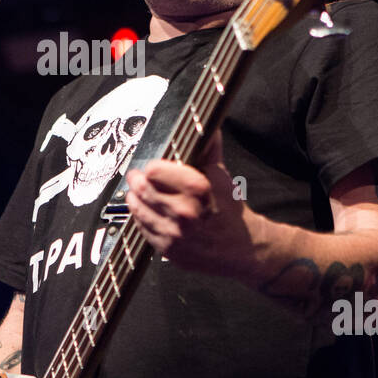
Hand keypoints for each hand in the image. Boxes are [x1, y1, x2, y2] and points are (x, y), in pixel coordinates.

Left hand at [124, 129, 262, 279]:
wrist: (242, 249)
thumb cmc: (230, 211)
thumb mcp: (222, 177)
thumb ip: (209, 151)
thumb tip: (207, 127)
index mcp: (198, 190)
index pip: (155, 171)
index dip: (152, 167)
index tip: (151, 166)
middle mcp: (184, 213)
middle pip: (142, 189)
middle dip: (137, 180)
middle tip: (136, 176)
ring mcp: (174, 234)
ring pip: (139, 209)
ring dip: (135, 198)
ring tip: (136, 193)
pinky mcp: (167, 250)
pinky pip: (142, 229)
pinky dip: (142, 218)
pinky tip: (146, 212)